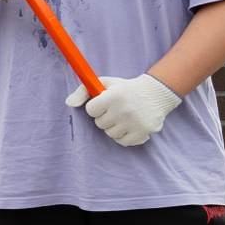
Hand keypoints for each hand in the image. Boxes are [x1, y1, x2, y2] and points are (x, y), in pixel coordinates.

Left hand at [68, 73, 182, 146]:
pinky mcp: (143, 133)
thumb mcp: (104, 83)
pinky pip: (122, 142)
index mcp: (113, 97)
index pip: (90, 111)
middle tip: (116, 109)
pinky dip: (123, 136)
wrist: (156, 93)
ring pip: (110, 134)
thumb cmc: (124, 89)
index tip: (105, 102)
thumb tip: (68, 104)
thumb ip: (83, 91)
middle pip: (100, 124)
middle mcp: (123, 110)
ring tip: (124, 116)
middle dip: (105, 116)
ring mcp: (134, 123)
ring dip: (114, 126)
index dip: (96, 107)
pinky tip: (129, 125)